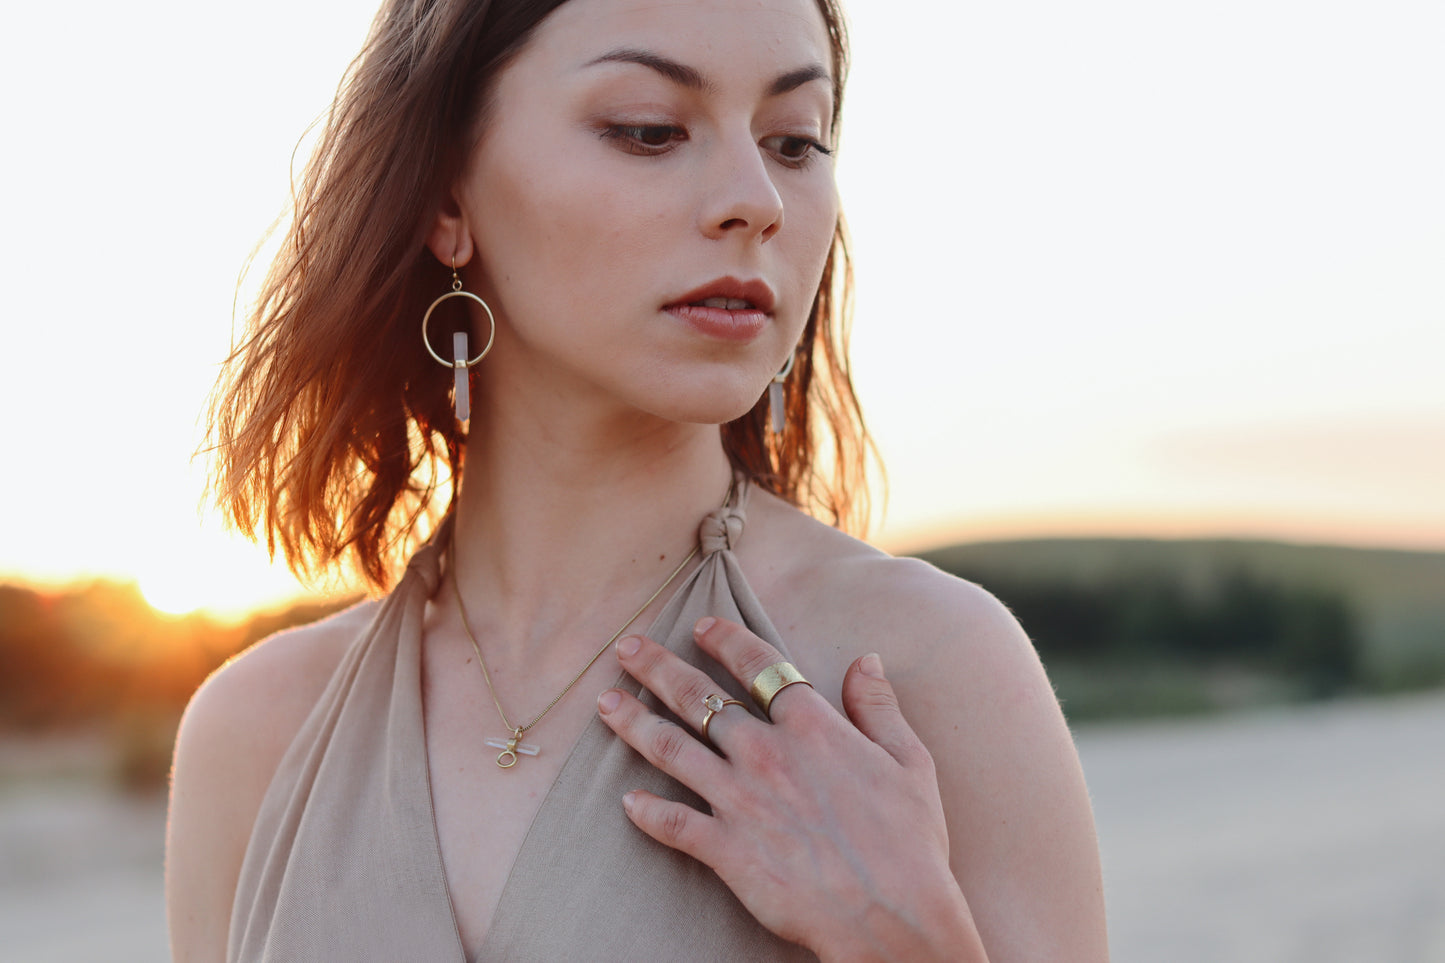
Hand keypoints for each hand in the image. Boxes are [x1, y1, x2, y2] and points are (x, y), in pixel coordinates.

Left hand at [596, 616, 986, 962]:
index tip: (699, 627)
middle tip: (625, 647)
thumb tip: (866, 660)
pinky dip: (646, 812)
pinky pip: (672, 823)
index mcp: (812, 726)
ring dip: (633, 722)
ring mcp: (740, 800)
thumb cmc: (910, 843)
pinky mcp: (726, 849)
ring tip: (604, 702)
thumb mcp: (909, 762)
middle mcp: (767, 753)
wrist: (893, 917)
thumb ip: (879, 707)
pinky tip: (627, 802)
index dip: (725, 640)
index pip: (757, 664)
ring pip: (671, 748)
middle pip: (698, 697)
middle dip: (656, 667)